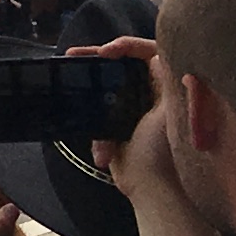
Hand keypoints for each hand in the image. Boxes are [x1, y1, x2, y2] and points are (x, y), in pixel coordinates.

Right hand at [88, 38, 172, 192]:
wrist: (150, 188)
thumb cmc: (164, 149)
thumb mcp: (168, 108)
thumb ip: (165, 78)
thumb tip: (156, 51)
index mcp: (167, 87)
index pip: (148, 53)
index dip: (127, 47)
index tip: (106, 52)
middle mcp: (150, 95)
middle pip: (122, 68)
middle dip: (97, 61)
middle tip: (74, 54)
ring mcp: (130, 112)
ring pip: (105, 91)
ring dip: (88, 92)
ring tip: (66, 76)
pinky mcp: (114, 129)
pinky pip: (97, 118)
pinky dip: (95, 132)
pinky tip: (101, 148)